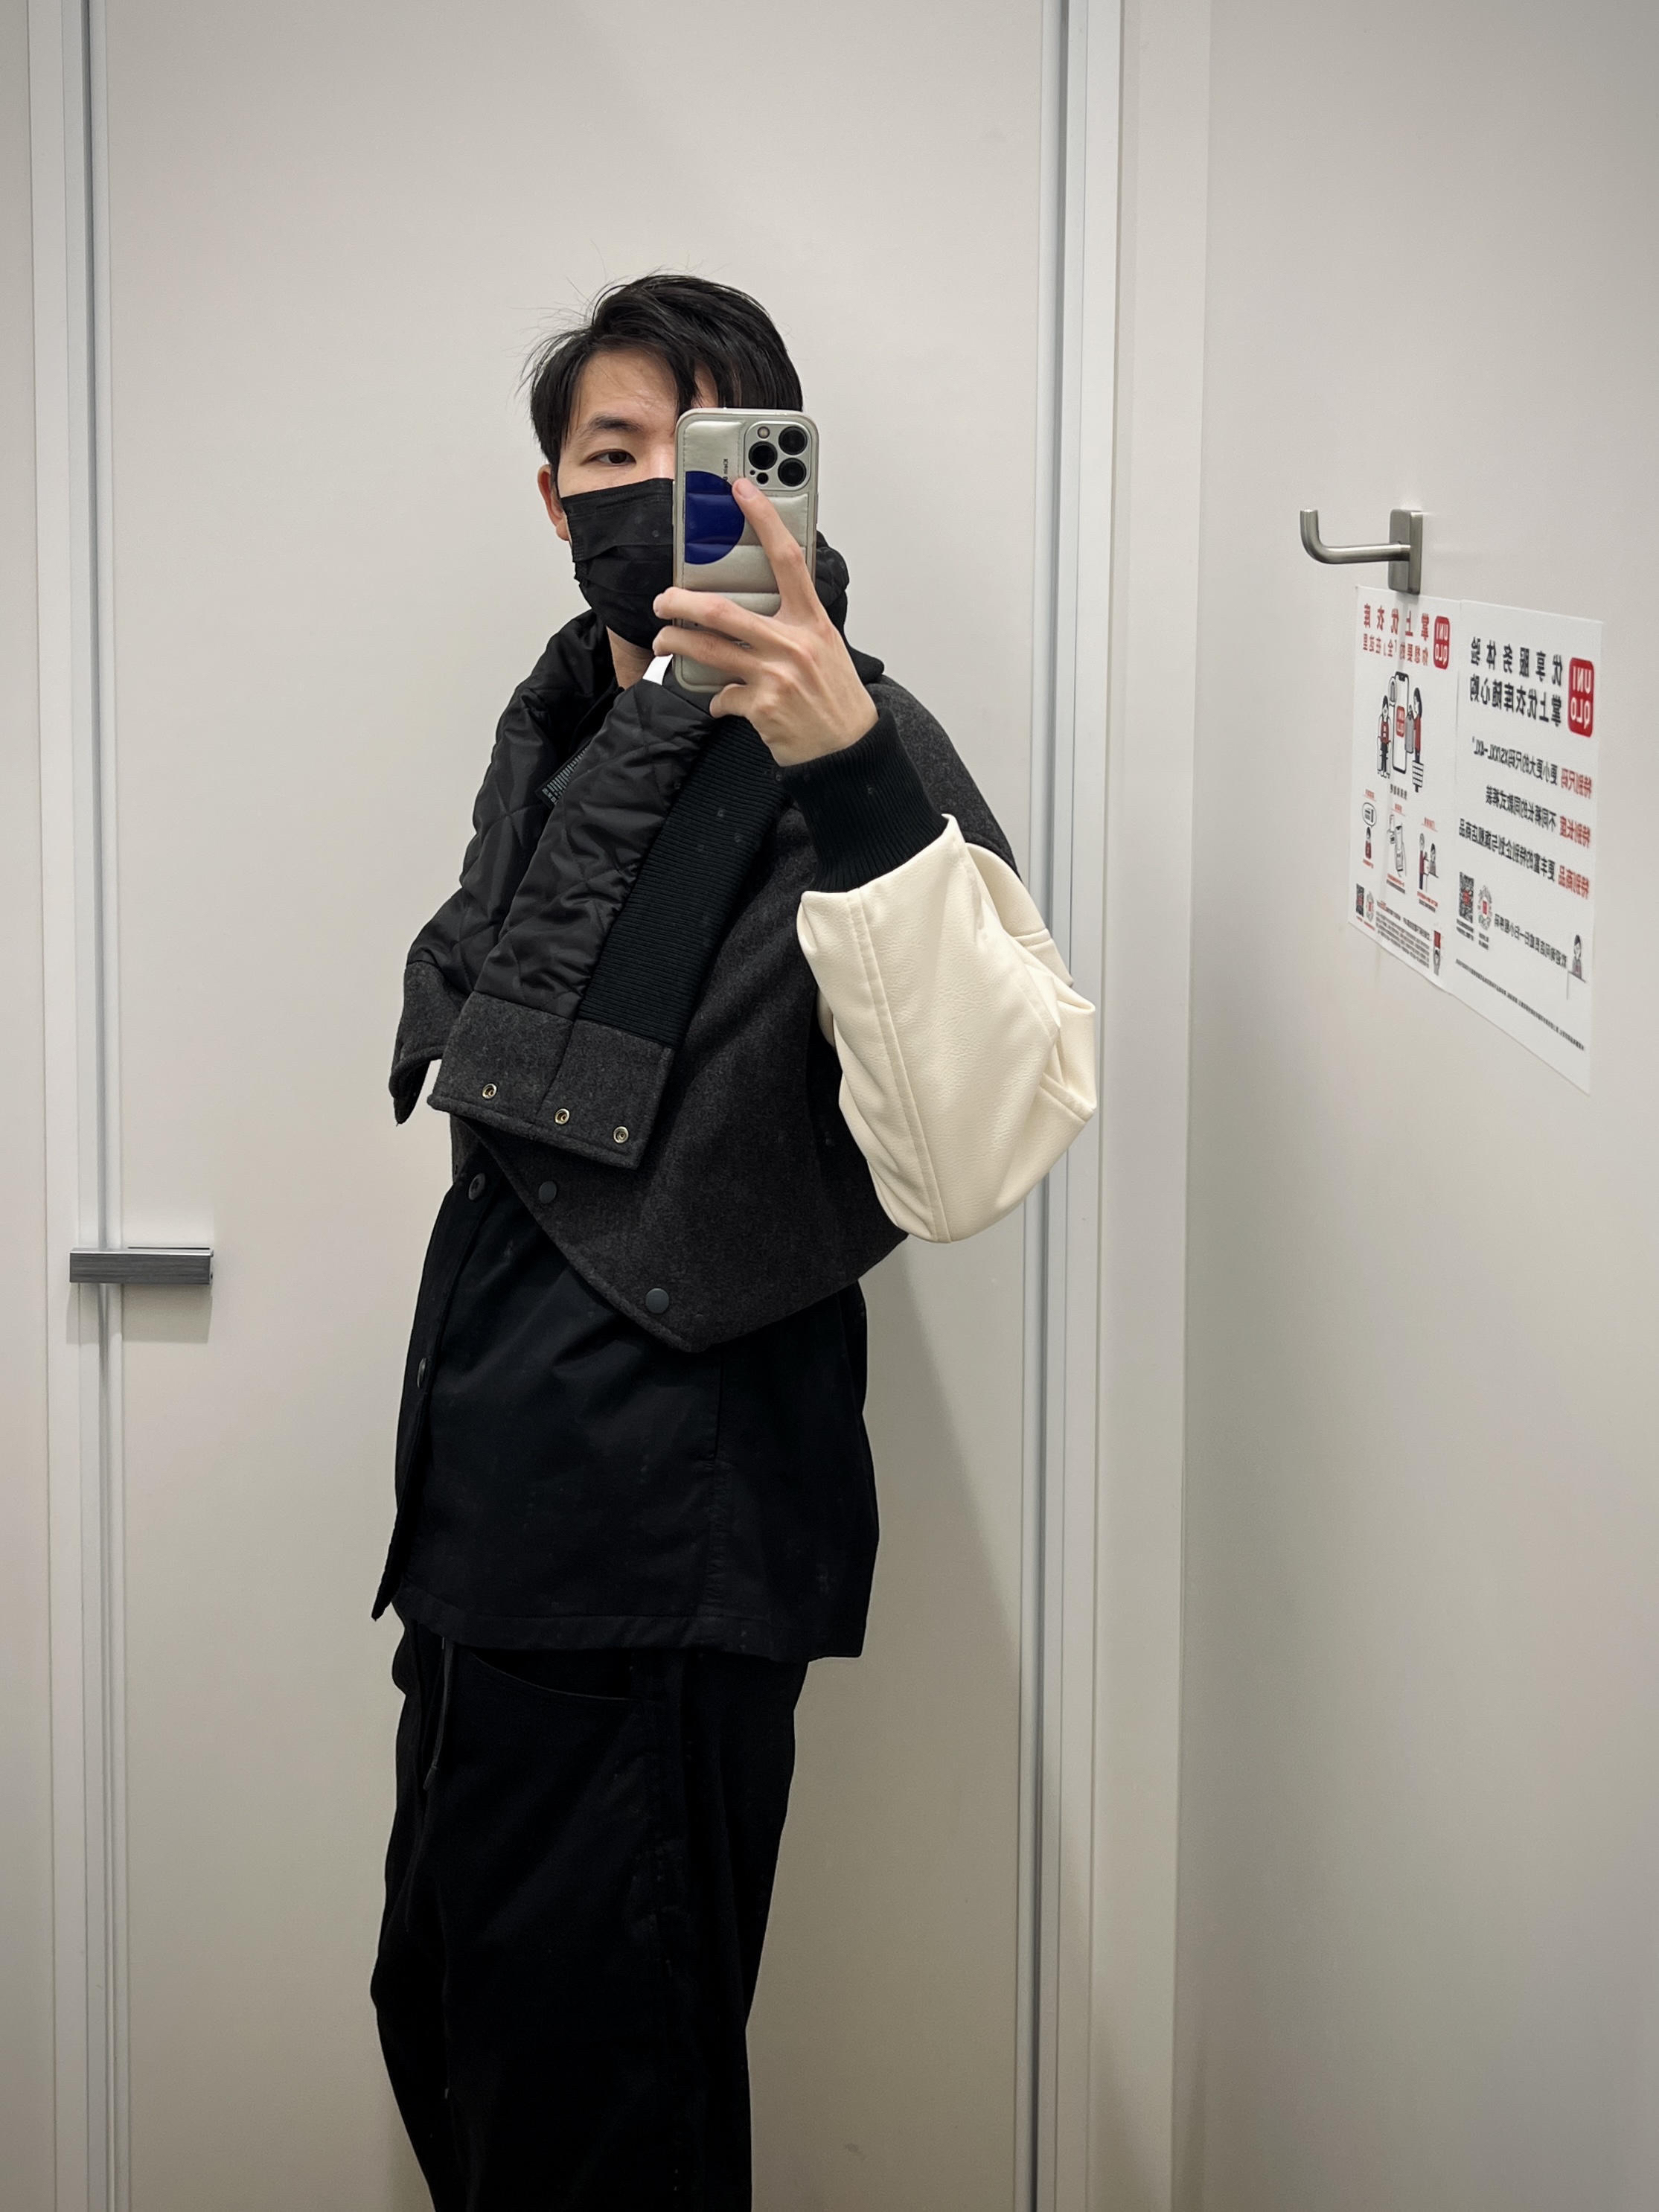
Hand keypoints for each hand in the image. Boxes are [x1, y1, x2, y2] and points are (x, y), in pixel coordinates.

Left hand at [651, 479, 877, 765]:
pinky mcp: (760, 707)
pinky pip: (721, 695)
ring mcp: (775, 676)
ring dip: (676, 644)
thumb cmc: (837, 698)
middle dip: (680, 602)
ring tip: (664, 642)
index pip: (787, 559)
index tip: (742, 490)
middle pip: (721, 611)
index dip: (763, 520)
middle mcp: (793, 644)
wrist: (849, 750)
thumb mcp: (826, 649)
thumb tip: (757, 612)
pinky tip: (723, 701)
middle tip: (663, 600)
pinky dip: (716, 699)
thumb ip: (794, 625)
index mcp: (811, 621)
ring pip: (707, 650)